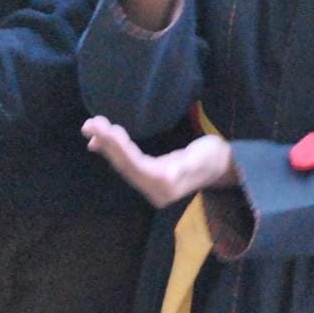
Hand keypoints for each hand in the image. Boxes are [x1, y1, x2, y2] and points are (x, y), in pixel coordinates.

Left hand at [81, 116, 235, 208]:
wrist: (224, 166)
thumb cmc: (215, 158)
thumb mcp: (203, 158)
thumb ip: (186, 164)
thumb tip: (168, 174)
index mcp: (166, 184)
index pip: (135, 164)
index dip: (117, 147)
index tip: (104, 127)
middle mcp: (155, 190)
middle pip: (125, 165)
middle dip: (107, 144)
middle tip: (89, 122)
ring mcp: (152, 186)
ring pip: (124, 165)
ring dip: (106, 146)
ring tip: (91, 127)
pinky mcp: (150, 178)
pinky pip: (127, 166)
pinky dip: (113, 152)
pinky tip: (98, 142)